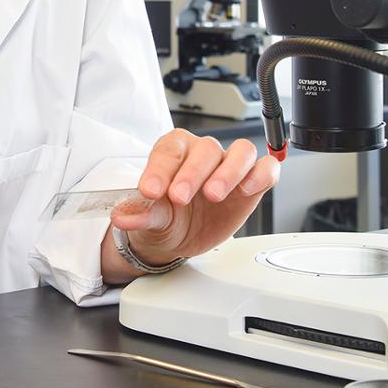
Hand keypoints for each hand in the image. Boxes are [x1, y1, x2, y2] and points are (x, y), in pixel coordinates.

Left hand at [109, 130, 279, 268]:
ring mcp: (229, 167)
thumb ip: (140, 213)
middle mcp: (203, 154)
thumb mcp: (149, 219)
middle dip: (192, 173)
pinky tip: (249, 188)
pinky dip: (261, 174)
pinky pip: (265, 169)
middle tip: (179, 197)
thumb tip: (122, 216)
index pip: (170, 149)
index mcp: (174, 152)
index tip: (151, 190)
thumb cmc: (163, 218)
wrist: (178, 238)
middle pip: (206, 148)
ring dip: (228, 172)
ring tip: (213, 194)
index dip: (161, 168)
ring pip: (240, 151)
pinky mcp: (251, 185)